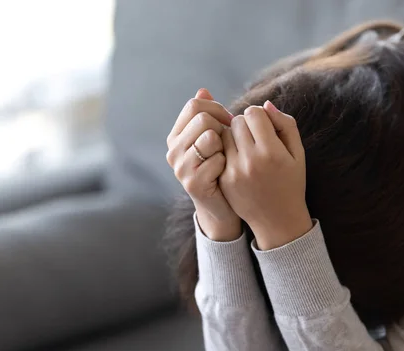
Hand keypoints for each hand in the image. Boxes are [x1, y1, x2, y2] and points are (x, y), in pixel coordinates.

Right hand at [166, 89, 240, 240]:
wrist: (223, 206)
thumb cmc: (222, 168)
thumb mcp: (214, 140)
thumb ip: (208, 116)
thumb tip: (203, 91)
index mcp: (176, 136)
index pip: (194, 105)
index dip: (217, 109)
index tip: (230, 122)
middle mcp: (173, 150)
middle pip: (203, 119)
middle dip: (223, 128)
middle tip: (230, 144)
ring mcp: (180, 168)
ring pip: (210, 137)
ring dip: (225, 147)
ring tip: (227, 159)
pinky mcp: (193, 183)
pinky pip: (218, 159)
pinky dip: (228, 164)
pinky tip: (228, 173)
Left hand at [220, 101, 312, 249]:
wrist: (278, 219)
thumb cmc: (291, 182)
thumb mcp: (298, 153)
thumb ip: (285, 125)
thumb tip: (265, 105)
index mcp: (272, 151)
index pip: (253, 113)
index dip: (259, 116)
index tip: (264, 126)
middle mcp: (251, 160)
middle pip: (236, 121)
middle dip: (245, 124)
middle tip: (253, 136)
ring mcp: (235, 171)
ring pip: (224, 135)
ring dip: (233, 136)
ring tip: (245, 147)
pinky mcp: (224, 180)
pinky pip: (219, 152)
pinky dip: (226, 151)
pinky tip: (238, 159)